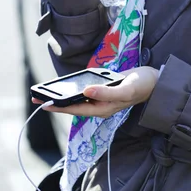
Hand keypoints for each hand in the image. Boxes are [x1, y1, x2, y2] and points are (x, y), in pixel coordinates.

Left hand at [32, 67, 158, 117]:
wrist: (155, 81)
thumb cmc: (142, 85)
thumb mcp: (126, 88)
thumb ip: (107, 92)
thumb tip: (86, 92)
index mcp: (104, 108)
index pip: (76, 109)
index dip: (59, 107)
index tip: (43, 103)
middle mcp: (101, 105)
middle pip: (74, 106)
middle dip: (55, 103)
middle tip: (36, 99)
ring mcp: (102, 98)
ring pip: (78, 99)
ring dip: (63, 97)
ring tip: (46, 94)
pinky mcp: (104, 90)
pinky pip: (85, 92)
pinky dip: (73, 90)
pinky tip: (66, 87)